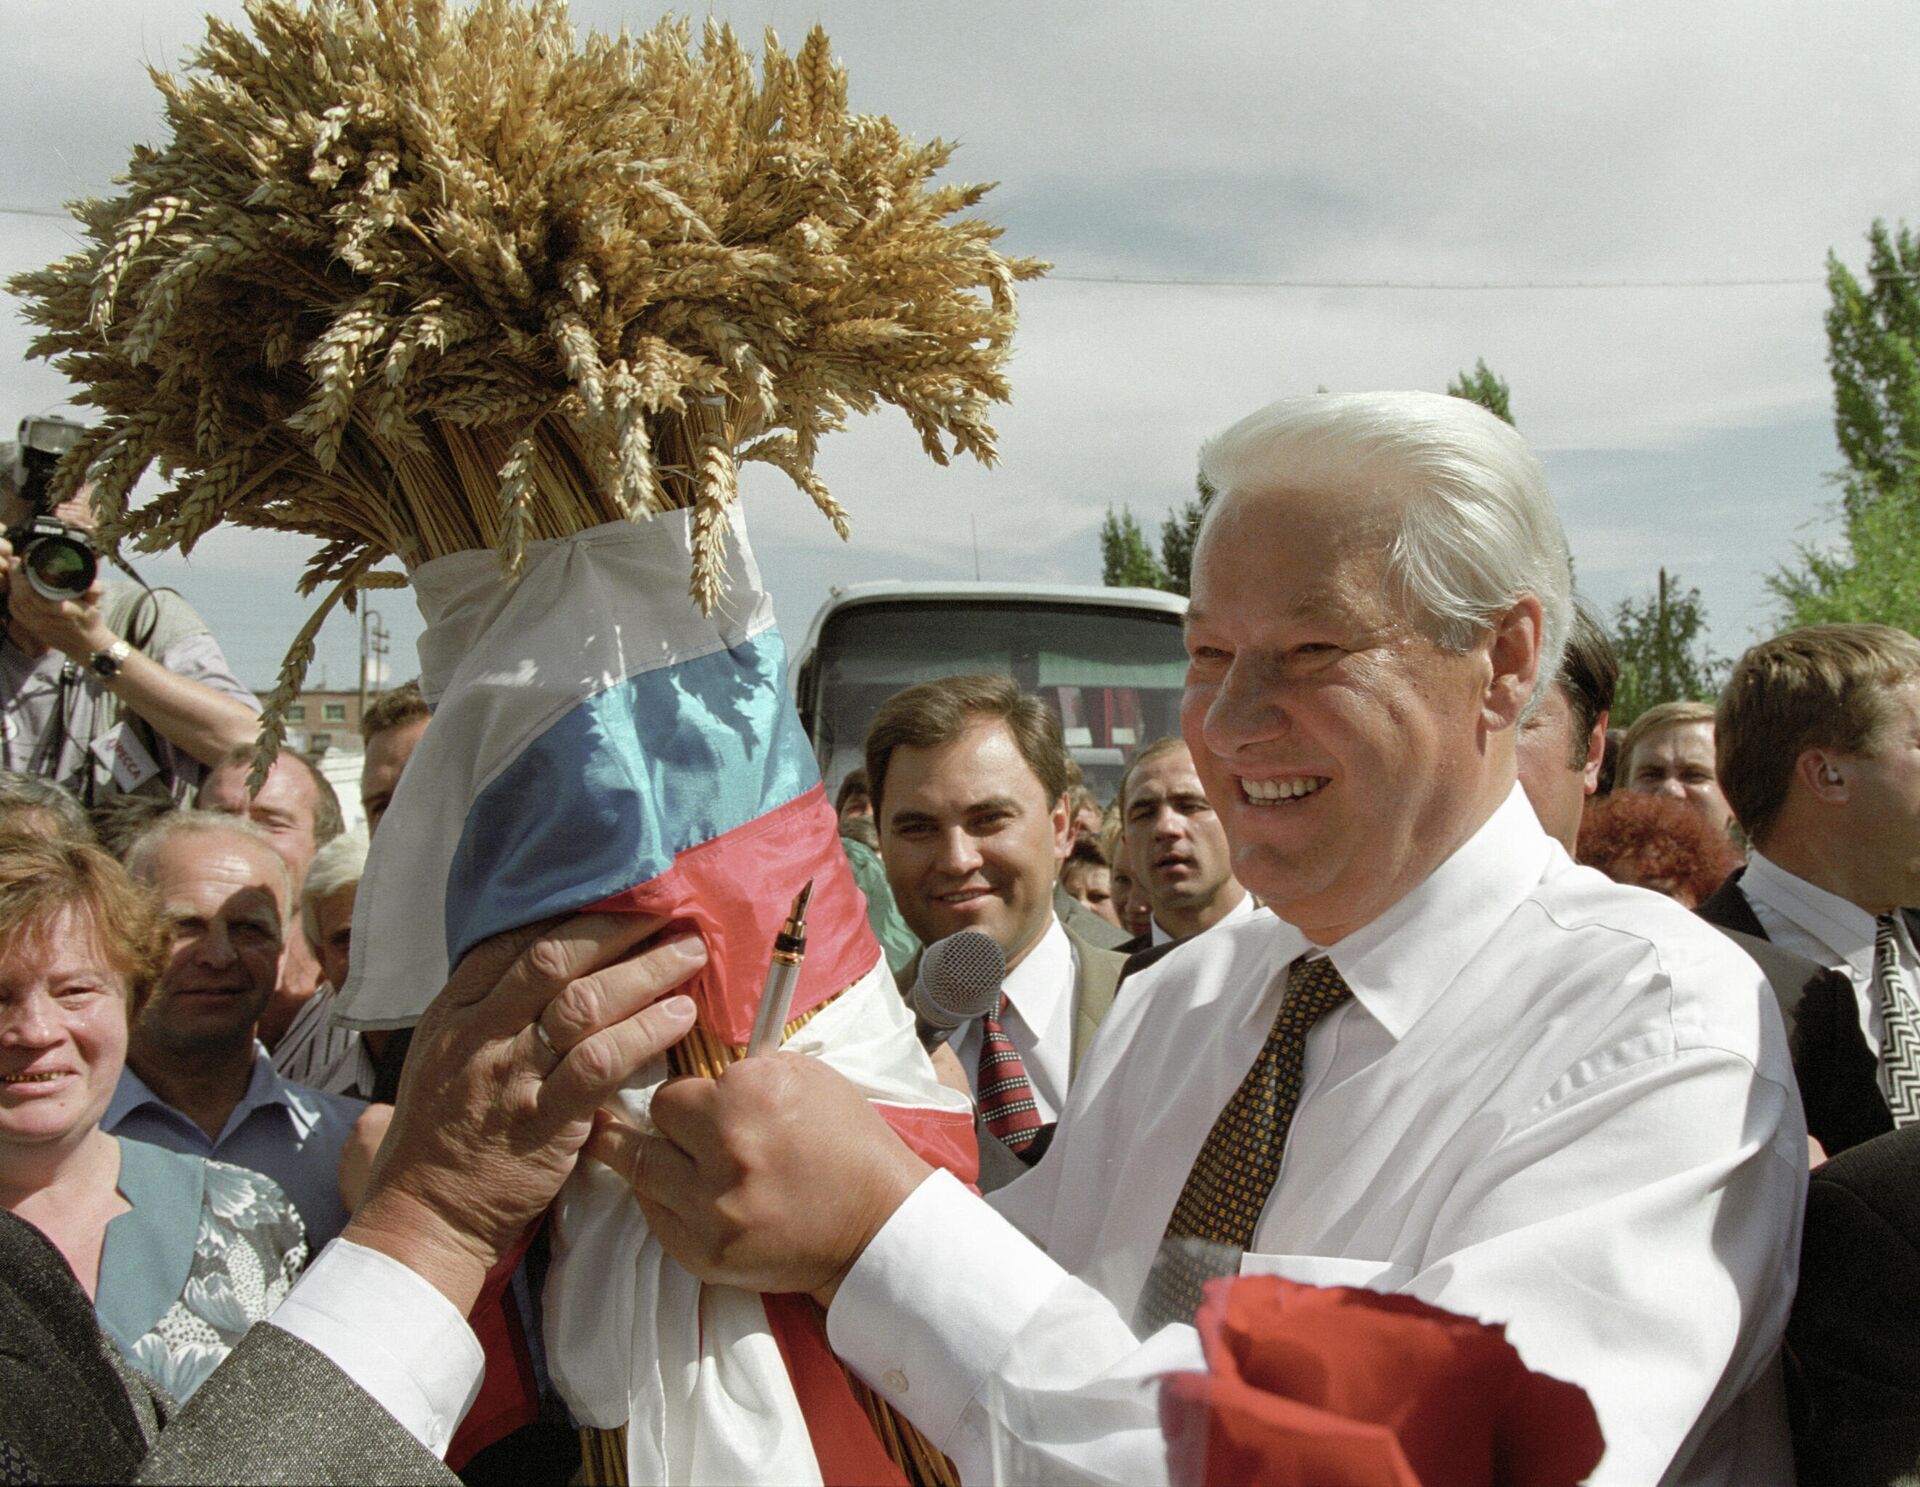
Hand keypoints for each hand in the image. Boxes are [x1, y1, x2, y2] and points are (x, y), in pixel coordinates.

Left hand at [4, 557, 110, 660]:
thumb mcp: (96, 604)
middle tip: (14, 563)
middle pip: (23, 598)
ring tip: (14, 573)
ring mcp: (38, 626)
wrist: (86, 645)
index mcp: (65, 613)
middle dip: (15, 579)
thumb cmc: (90, 621)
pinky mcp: (32, 628)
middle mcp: (48, 620)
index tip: (22, 562)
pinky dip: (13, 599)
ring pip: (17, 604)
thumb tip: (92, 577)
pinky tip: (14, 590)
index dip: (25, 579)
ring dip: (13, 587)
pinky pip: (16, 612)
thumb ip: (94, 589)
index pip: (37, 597)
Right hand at [343, 912, 703, 1311]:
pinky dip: (645, 1033)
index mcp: (453, 1013)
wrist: (425, 1216)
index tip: (619, 894)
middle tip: (667, 910)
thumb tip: (535, 960)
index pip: (512, 941)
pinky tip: (680, 1016)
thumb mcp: (441, 1057)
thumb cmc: (439, 1136)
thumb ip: (484, 1010)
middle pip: (553, 960)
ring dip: (645, 972)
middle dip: (616, 928)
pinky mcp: (543, 1123)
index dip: (571, 913)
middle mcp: (479, 1035)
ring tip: (689, 953)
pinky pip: (601, 1064)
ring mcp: (510, 1077)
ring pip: (584, 1004)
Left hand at [587, 1051, 932, 1307]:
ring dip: (643, 1154)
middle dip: (669, 1120)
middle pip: (655, 1119)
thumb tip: (704, 1065)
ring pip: (638, 1167)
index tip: (700, 1098)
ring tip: (623, 1144)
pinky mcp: (704, 1252)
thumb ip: (750, 1072)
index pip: (680, 1084)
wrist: (877, 1227)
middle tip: (679, 1126)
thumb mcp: (810, 1080)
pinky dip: (661, 1198)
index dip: (690, 1091)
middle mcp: (726, 1149)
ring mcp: (711, 1207)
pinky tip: (676, 1189)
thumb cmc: (849, 1149)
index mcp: (752, 1096)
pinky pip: (655, 1215)